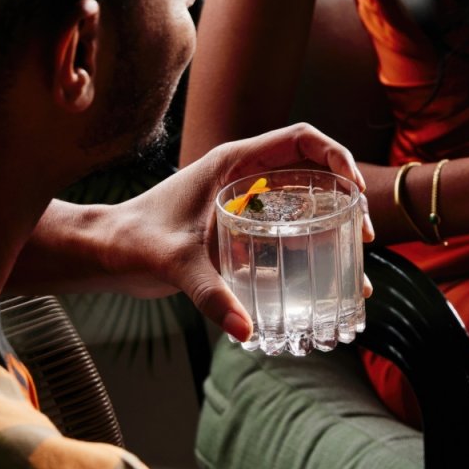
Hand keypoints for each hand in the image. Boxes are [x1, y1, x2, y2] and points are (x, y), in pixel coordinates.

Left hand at [109, 123, 371, 340]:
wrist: (104, 253)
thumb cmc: (132, 241)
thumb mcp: (174, 263)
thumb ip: (210, 294)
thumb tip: (246, 328)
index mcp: (233, 163)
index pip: (300, 140)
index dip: (336, 157)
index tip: (357, 191)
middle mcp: (243, 178)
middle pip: (311, 174)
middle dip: (345, 199)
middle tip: (364, 237)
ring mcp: (242, 204)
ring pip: (301, 204)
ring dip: (332, 227)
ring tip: (356, 264)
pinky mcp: (237, 230)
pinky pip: (284, 231)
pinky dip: (308, 249)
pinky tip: (324, 283)